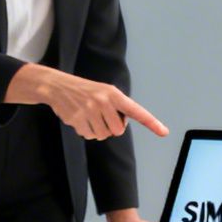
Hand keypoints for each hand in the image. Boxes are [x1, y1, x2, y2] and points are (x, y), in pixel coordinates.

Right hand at [12, 64, 168, 140]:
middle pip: (117, 131)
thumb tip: (121, 127)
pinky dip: (85, 131)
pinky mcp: (77, 119)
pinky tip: (79, 118)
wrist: (57, 86)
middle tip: (101, 117)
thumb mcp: (104, 92)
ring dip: (96, 130)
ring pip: (102, 135)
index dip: (151, 122)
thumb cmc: (85, 91)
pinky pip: (89, 136)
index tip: (164, 132)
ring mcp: (90, 111)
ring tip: (88, 116)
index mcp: (114, 94)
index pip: (136, 111)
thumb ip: (116, 107)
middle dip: (110, 128)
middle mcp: (104, 102)